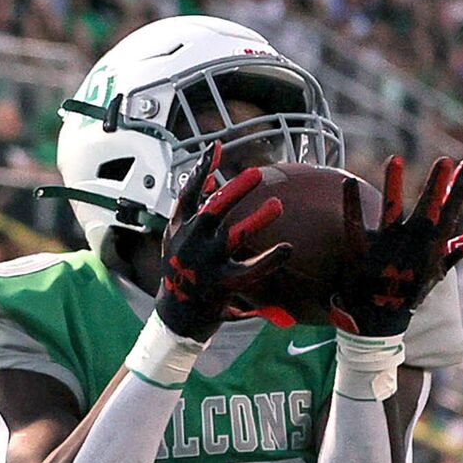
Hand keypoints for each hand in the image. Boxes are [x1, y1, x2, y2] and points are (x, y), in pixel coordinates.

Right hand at [156, 142, 291, 342]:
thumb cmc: (181, 270)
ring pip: (234, 238)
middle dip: (234, 191)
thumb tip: (211, 176)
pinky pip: (249, 270)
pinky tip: (286, 248)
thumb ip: (192, 206)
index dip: (200, 169)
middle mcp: (191, 243)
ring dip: (256, 220)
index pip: (188, 194)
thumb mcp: (176, 237)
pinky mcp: (222, 284)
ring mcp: (206, 264)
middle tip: (255, 174)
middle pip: (213, 211)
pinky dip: (269, 259)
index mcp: (179, 228)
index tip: (216, 147)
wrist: (176, 315)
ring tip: (278, 205)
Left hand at [332, 156, 462, 337]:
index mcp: (431, 247)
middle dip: (436, 186)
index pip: (449, 214)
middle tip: (444, 159)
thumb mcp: (440, 268)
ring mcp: (386, 247)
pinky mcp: (361, 251)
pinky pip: (355, 223)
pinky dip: (352, 203)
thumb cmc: (411, 289)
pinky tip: (348, 182)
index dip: (458, 190)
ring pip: (391, 210)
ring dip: (394, 185)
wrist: (378, 319)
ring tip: (395, 159)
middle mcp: (411, 244)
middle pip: (426, 210)